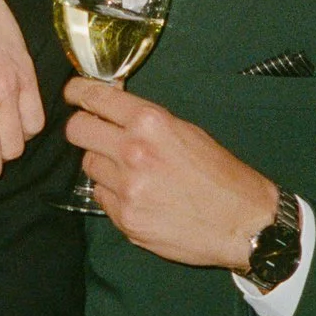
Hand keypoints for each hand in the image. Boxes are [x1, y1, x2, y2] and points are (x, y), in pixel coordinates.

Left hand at [65, 77, 276, 271]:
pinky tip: (139, 196)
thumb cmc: (220, 174)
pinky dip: (113, 195)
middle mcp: (133, 152)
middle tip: (95, 133)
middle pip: (77, 131)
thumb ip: (145, 119)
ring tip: (132, 172)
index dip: (77, 93)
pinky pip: (101, 197)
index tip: (73, 94)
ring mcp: (127, 188)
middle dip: (83, 129)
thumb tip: (112, 103)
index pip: (94, 98)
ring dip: (103, 165)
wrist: (243, 223)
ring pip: (89, 166)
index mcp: (150, 123)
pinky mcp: (125, 219)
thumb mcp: (186, 131)